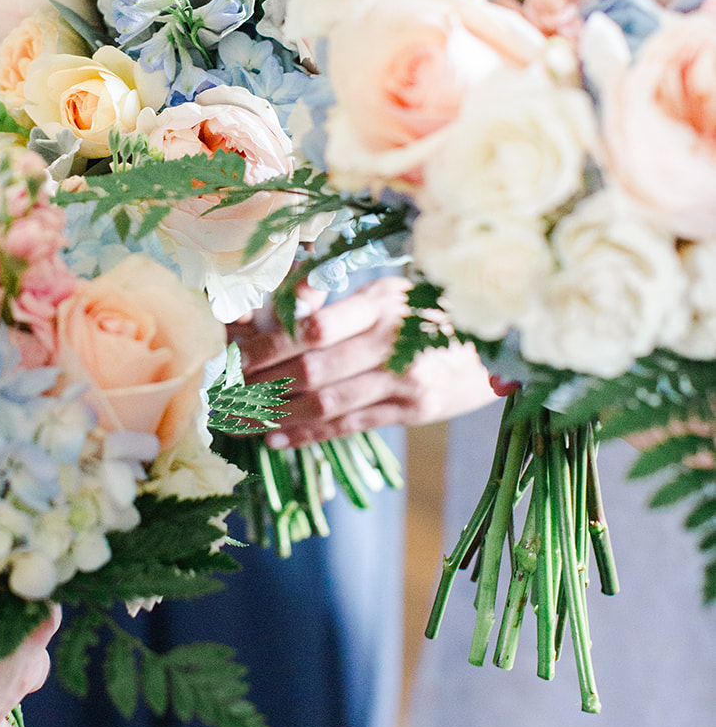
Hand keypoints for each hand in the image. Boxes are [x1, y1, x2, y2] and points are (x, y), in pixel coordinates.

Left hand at [229, 277, 494, 446]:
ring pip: (326, 401)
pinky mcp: (413, 411)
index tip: (233, 348)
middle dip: (260, 381)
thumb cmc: (438, 309)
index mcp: (381, 301)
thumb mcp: (393, 289)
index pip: (312, 326)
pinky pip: (350, 424)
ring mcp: (403, 380)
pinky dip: (308, 433)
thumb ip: (342, 301)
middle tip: (224, 388)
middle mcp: (390, 341)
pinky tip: (277, 437)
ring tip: (240, 418)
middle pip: (311, 367)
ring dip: (276, 412)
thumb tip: (281, 307)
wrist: (503, 344)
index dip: (266, 342)